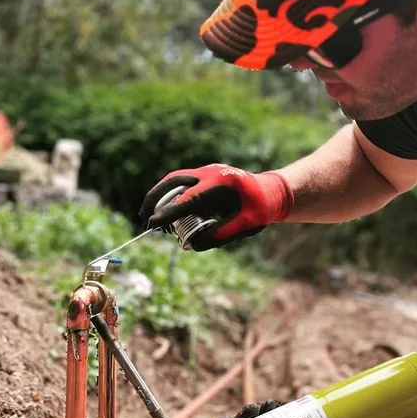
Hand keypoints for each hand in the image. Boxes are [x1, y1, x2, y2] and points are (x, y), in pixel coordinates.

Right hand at [139, 164, 292, 250]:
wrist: (271, 191)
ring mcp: (207, 172)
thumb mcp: (247, 224)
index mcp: (222, 183)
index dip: (170, 211)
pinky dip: (169, 194)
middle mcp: (211, 173)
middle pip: (174, 180)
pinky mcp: (204, 176)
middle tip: (144, 217)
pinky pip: (182, 182)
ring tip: (149, 215)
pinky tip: (164, 209)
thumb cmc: (262, 208)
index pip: (189, 198)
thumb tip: (192, 245)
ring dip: (159, 194)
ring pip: (175, 179)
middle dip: (155, 197)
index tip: (153, 222)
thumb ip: (222, 234)